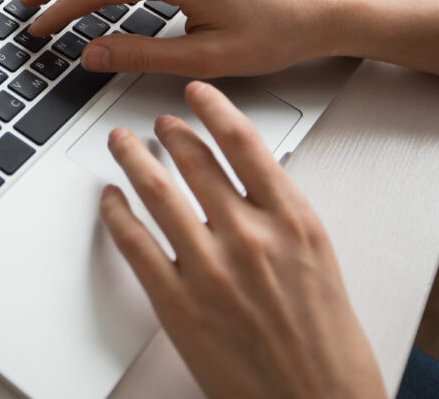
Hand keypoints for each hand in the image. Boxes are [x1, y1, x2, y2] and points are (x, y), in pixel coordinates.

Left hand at [100, 81, 386, 398]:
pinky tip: (110, 200)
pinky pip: (133, 244)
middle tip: (156, 123)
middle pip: (194, 163)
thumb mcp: (319, 262)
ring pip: (156, 193)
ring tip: (122, 145)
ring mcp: (209, 269)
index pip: (245, 144)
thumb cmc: (328, 344)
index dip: (215, 109)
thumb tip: (245, 182)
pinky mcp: (177, 303)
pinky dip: (116, 214)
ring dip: (133, 161)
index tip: (197, 93)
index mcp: (293, 222)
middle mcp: (250, 238)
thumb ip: (281, 217)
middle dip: (169, 134)